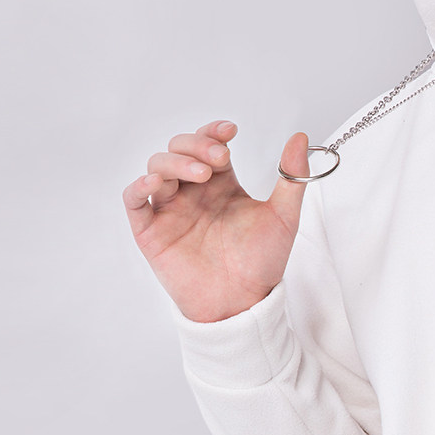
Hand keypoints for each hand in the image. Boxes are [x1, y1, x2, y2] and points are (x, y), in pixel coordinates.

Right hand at [122, 120, 310, 321]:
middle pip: (179, 149)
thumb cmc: (262, 263)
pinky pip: (134, 201)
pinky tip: (156, 183)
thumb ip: (292, 177)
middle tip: (219, 159)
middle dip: (196, 145)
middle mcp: (192, 193)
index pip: (208, 144)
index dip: (213, 132)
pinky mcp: (151, 232)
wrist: (244, 303)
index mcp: (221, 184)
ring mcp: (170, 210)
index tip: (230, 131)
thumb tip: (300, 136)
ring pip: (157, 167)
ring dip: (175, 162)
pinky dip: (138, 186)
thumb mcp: (284, 216)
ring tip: (201, 175)